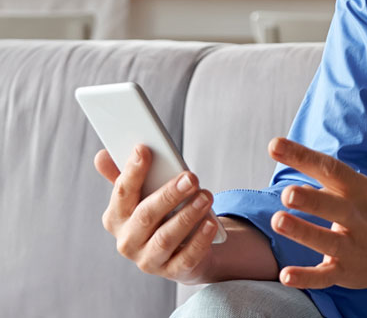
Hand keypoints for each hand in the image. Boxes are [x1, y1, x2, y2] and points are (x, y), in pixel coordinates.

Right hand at [94, 145, 219, 283]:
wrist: (180, 250)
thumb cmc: (160, 214)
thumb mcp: (143, 195)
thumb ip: (126, 176)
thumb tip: (102, 155)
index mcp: (116, 217)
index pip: (122, 192)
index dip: (132, 171)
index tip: (144, 149)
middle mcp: (127, 241)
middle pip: (146, 215)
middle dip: (169, 195)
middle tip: (191, 177)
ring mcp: (148, 259)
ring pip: (166, 237)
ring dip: (188, 215)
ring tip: (206, 196)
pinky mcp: (172, 271)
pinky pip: (186, 257)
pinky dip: (199, 240)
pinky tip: (210, 222)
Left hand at [268, 137, 366, 294]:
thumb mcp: (358, 189)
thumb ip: (326, 175)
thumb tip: (281, 149)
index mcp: (362, 190)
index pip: (332, 169)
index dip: (303, 157)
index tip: (275, 146)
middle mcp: (360, 217)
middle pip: (335, 206)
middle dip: (311, 200)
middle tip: (286, 193)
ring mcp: (353, 247)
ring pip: (328, 241)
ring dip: (303, 232)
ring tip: (278, 221)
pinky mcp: (346, 273)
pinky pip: (325, 276)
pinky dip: (306, 276)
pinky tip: (285, 275)